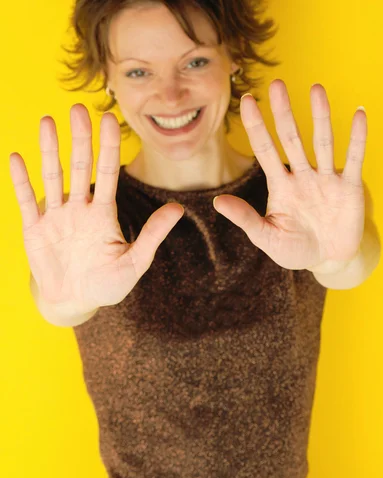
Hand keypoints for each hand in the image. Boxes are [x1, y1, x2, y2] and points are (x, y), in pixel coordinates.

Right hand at [9, 104, 183, 312]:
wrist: (75, 302)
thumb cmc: (107, 284)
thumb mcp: (134, 262)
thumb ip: (152, 235)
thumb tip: (179, 209)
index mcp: (104, 213)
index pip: (108, 173)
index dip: (109, 147)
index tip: (109, 119)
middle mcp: (80, 209)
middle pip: (79, 167)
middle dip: (80, 139)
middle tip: (78, 108)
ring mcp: (56, 217)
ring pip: (52, 177)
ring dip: (49, 150)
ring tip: (47, 122)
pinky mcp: (34, 229)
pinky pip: (26, 201)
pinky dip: (21, 181)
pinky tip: (16, 158)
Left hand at [213, 80, 366, 270]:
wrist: (328, 259)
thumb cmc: (295, 248)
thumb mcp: (266, 237)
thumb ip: (245, 219)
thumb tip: (217, 202)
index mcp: (280, 186)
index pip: (265, 150)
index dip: (256, 126)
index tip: (246, 101)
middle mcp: (302, 176)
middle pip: (291, 139)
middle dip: (283, 113)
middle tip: (276, 85)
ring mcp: (326, 179)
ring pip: (322, 143)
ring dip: (320, 117)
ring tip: (316, 89)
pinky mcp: (349, 188)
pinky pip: (354, 159)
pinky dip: (357, 138)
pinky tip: (358, 114)